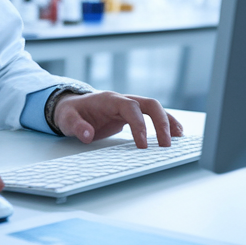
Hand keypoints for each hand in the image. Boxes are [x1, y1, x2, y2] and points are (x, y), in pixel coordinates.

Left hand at [54, 92, 182, 147]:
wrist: (71, 106)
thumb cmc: (70, 112)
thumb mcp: (67, 120)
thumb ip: (77, 126)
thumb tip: (87, 134)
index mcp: (109, 100)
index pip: (130, 108)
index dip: (139, 125)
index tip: (143, 145)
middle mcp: (122, 100)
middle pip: (149, 104)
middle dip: (161, 122)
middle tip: (166, 144)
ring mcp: (129, 106)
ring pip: (155, 108)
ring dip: (168, 122)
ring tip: (178, 138)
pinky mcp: (132, 114)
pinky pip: (152, 116)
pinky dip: (165, 123)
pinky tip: (175, 135)